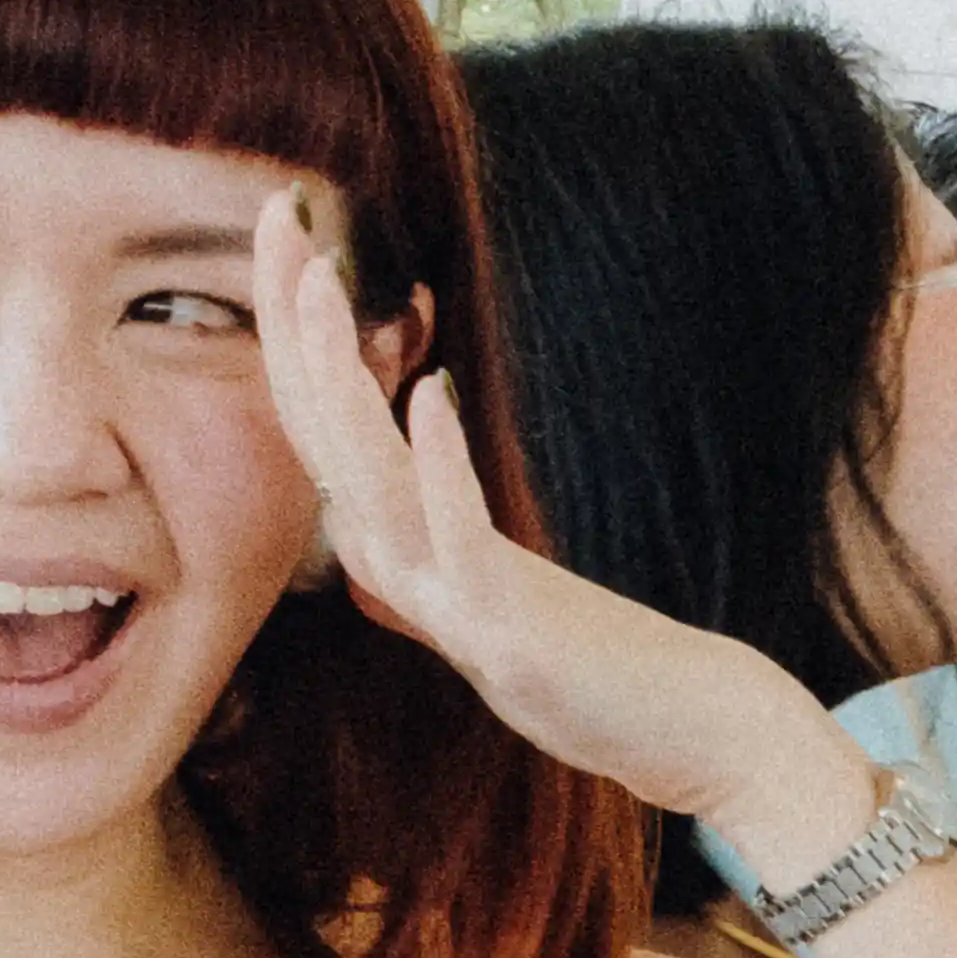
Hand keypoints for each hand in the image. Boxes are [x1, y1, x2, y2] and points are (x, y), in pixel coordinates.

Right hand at [252, 192, 839, 839]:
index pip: (322, 424)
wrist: (681, 739)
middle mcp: (404, 569)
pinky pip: (458, 536)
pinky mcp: (503, 632)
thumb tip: (356, 547)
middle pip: (323, 432)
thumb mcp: (485, 612)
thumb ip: (410, 580)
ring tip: (316, 284)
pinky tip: (430, 391)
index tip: (283, 229)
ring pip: (363, 480)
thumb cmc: (591, 674)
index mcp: (398, 550)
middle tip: (275, 218)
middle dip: (293, 326)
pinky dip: (441, 465)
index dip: (292, 332)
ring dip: (336, 380)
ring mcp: (448, 601)